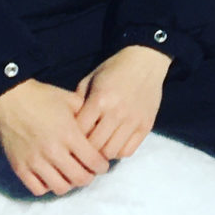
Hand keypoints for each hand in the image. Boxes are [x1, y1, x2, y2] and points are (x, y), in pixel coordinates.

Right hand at [0, 78, 110, 196]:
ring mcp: (35, 161)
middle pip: (80, 179)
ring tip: (69, 175)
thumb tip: (99, 130)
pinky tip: (50, 176)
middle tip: (88, 171)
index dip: (102, 166)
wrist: (10, 98)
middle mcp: (53, 151)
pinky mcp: (19, 167)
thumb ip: (87, 116)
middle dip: (89, 177)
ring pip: (60, 188)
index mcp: (69, 134)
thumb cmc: (43, 97)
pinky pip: (38, 189)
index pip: (94, 162)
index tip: (102, 164)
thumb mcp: (71, 100)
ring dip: (69, 184)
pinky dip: (47, 186)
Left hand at [74, 44, 170, 162]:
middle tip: (81, 147)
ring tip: (97, 147)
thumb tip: (69, 126)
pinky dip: (118, 152)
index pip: (80, 132)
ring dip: (101, 153)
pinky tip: (113, 144)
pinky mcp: (146, 126)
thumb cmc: (113, 69)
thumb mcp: (89, 80)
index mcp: (100, 100)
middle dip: (85, 149)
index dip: (72, 138)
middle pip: (94, 146)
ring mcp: (133, 121)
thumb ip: (78, 102)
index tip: (69, 138)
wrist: (145, 61)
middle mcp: (117, 113)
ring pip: (111, 152)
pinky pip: (128, 151)